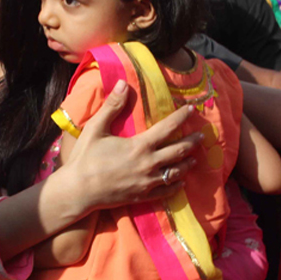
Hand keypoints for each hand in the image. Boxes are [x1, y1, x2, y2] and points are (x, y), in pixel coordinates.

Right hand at [63, 80, 202, 211]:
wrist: (78, 191)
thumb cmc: (85, 158)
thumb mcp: (96, 128)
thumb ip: (112, 106)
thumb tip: (123, 84)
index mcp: (139, 146)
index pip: (168, 128)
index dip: (181, 117)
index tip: (192, 110)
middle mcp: (148, 164)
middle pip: (179, 151)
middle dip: (192, 142)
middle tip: (202, 136)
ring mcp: (147, 182)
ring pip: (176, 172)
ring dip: (187, 163)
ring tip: (195, 157)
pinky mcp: (143, 196)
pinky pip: (167, 191)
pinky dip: (176, 185)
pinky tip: (181, 182)